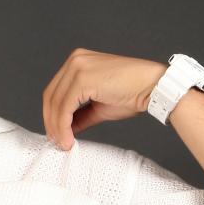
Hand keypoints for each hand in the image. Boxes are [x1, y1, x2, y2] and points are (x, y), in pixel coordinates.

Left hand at [42, 50, 167, 148]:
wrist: (153, 87)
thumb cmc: (132, 93)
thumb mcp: (99, 107)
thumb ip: (80, 116)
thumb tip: (66, 129)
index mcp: (78, 62)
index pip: (55, 91)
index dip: (51, 115)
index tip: (56, 134)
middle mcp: (75, 60)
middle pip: (50, 96)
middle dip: (51, 123)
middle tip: (57, 142)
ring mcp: (78, 67)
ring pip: (56, 103)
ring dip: (57, 127)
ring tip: (64, 144)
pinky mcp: (82, 78)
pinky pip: (65, 107)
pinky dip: (63, 126)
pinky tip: (68, 138)